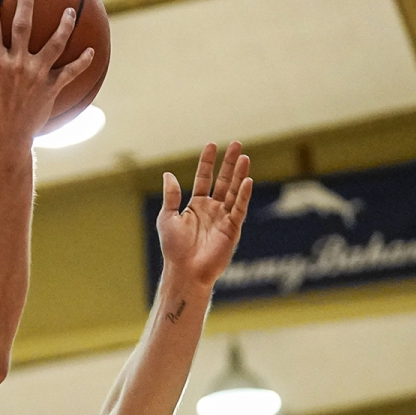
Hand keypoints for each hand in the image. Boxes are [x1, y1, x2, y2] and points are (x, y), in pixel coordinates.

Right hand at [0, 0, 94, 139]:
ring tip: (69, 11)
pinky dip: (82, 62)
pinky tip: (91, 51)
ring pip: (54, 43)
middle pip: (24, 26)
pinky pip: (70, 72)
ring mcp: (36, 74)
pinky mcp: (51, 88)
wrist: (4, 139)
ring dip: (64, 26)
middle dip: (26, 5)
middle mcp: (17, 63)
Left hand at [157, 142, 252, 288]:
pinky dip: (243, 195)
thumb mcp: (168, 217)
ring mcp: (224, 218)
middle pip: (224, 181)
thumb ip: (171, 196)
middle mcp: (212, 209)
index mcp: (196, 205)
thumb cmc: (174, 248)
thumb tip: (168, 174)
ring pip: (234, 191)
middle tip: (237, 144)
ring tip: (245, 157)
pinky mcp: (232, 229)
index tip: (212, 145)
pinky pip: (239, 209)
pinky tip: (247, 180)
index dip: (208, 162)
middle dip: (230, 163)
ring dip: (239, 174)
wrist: (185, 271)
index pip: (204, 178)